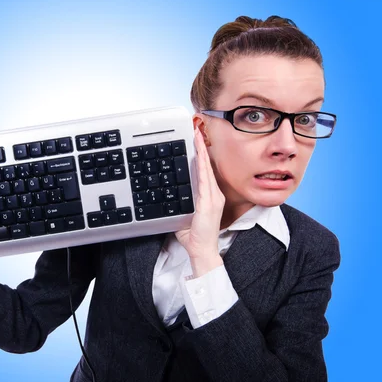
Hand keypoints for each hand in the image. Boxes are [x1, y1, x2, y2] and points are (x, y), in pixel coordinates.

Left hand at [174, 126, 225, 277]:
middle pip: (207, 166)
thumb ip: (179, 206)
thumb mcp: (184, 217)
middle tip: (197, 131)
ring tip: (198, 136)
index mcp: (210, 197)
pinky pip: (205, 180)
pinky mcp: (209, 202)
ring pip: (206, 169)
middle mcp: (214, 195)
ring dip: (202, 152)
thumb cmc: (194, 236)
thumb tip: (168, 199)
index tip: (197, 142)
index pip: (205, 172)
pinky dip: (202, 166)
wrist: (203, 250)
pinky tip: (199, 155)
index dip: (202, 156)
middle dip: (202, 148)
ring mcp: (213, 198)